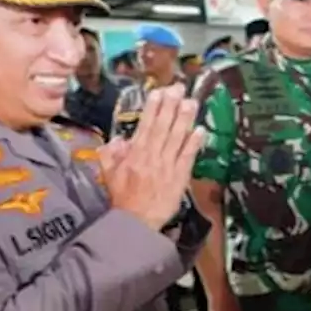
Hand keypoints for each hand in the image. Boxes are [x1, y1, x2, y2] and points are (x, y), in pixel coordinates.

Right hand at [102, 84, 205, 230]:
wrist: (136, 222)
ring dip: (185, 118)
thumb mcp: (109, 174)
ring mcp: (167, 166)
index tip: (160, 92)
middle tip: (179, 88)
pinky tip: (200, 130)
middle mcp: (152, 156)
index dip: (154, 107)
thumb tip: (118, 140)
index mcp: (135, 154)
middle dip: (171, 105)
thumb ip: (111, 155)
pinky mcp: (180, 177)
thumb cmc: (123, 198)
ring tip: (191, 102)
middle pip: (163, 126)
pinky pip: (188, 156)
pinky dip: (194, 143)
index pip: (145, 125)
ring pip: (177, 137)